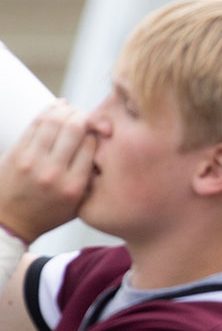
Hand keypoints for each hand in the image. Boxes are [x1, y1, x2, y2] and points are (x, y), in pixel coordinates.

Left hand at [0, 102, 95, 242]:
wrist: (9, 221)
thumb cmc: (47, 214)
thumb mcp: (78, 205)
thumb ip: (92, 178)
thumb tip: (103, 146)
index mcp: (73, 186)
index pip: (92, 145)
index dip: (98, 132)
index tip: (100, 130)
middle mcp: (53, 172)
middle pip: (74, 128)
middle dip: (84, 116)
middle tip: (87, 116)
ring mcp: (31, 161)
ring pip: (53, 121)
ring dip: (66, 110)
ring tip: (72, 110)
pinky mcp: (16, 153)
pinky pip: (35, 124)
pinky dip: (48, 111)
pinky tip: (57, 108)